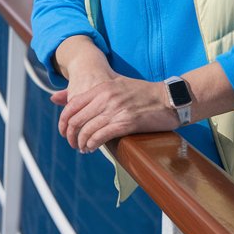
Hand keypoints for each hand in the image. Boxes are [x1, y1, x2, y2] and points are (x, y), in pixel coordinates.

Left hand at [52, 73, 176, 153]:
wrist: (169, 98)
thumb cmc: (144, 93)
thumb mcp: (118, 84)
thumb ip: (97, 91)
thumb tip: (68, 97)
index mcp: (102, 87)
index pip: (72, 105)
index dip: (63, 121)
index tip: (64, 131)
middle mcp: (106, 97)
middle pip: (76, 119)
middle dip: (71, 135)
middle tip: (73, 144)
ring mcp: (116, 110)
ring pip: (87, 130)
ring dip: (81, 143)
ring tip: (83, 149)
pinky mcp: (127, 122)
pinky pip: (101, 136)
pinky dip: (92, 144)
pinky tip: (92, 148)